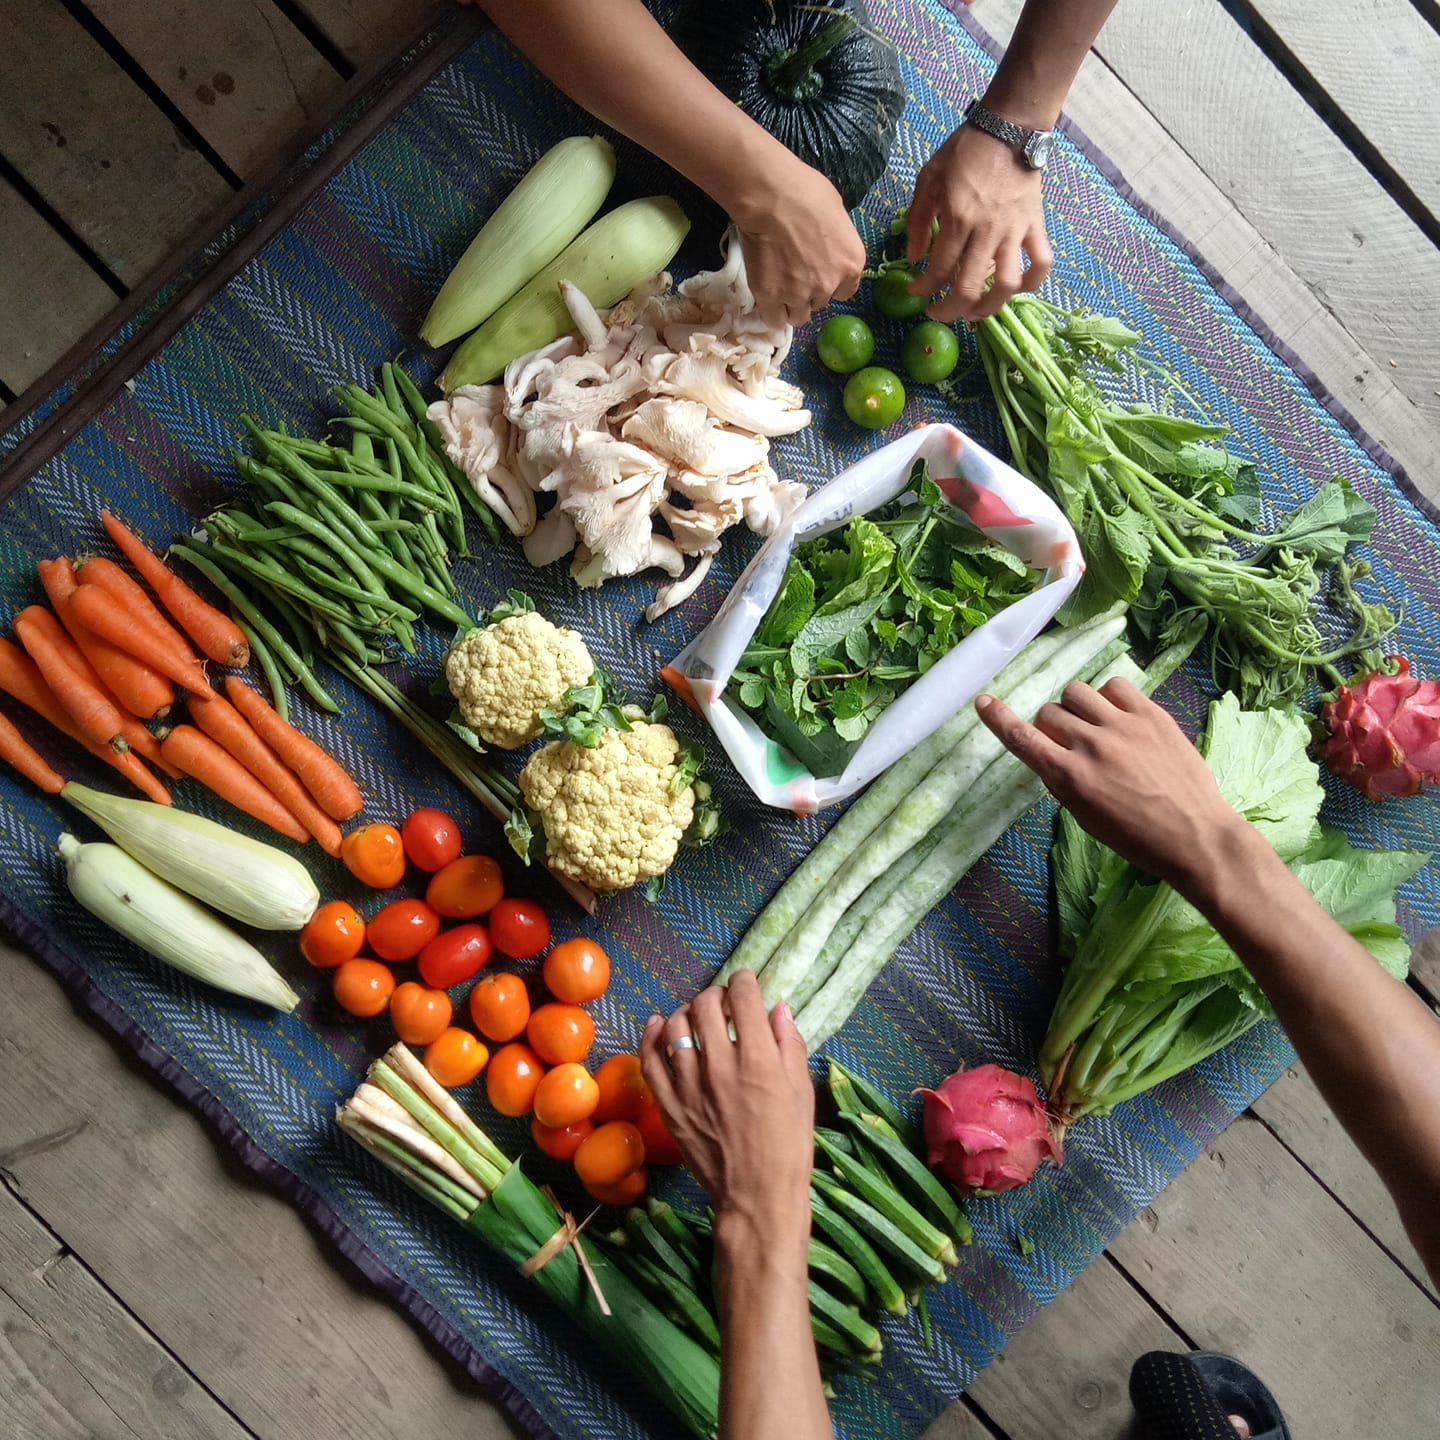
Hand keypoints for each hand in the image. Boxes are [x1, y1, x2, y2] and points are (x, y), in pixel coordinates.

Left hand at [640, 971, 813, 1232]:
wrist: (758, 1196)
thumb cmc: (789, 1145)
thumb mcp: (801, 1091)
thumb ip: (789, 1044)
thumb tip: (778, 1008)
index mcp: (757, 1060)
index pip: (743, 999)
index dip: (744, 981)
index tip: (746, 982)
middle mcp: (719, 1066)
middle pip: (706, 1006)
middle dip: (716, 995)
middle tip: (724, 1002)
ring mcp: (688, 1086)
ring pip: (674, 1026)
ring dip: (687, 1012)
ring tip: (696, 1016)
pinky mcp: (668, 1106)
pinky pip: (649, 1060)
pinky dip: (650, 1036)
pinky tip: (657, 1025)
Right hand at [718, 153, 864, 327]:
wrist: (771, 198)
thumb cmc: (806, 192)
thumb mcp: (837, 213)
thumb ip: (836, 241)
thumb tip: (827, 245)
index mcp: (852, 264)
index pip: (846, 291)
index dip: (831, 283)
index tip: (819, 273)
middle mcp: (830, 285)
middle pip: (821, 302)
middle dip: (810, 291)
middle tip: (794, 271)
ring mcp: (800, 294)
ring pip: (799, 316)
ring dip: (791, 305)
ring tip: (780, 286)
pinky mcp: (772, 298)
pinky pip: (775, 320)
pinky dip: (772, 313)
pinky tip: (768, 299)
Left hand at [906, 123, 1052, 321]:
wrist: (1008, 127)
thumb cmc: (964, 151)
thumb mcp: (928, 179)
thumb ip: (917, 221)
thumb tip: (913, 259)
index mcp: (958, 219)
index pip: (938, 270)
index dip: (922, 289)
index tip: (915, 291)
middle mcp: (987, 231)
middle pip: (969, 289)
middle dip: (949, 311)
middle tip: (938, 312)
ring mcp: (1014, 231)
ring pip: (1007, 285)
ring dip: (989, 307)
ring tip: (975, 312)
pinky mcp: (1035, 225)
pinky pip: (1041, 262)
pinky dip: (1033, 281)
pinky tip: (1017, 288)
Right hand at [975, 676, 1246, 893]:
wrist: (1196, 836)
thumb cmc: (1137, 838)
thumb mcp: (1086, 818)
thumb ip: (1063, 782)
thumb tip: (1052, 754)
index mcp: (1070, 777)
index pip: (1023, 738)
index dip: (998, 719)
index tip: (983, 702)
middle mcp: (1091, 745)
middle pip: (1049, 714)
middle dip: (1053, 728)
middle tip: (1072, 747)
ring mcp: (1122, 725)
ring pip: (1077, 692)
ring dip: (1076, 708)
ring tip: (1095, 726)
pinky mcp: (1151, 714)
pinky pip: (1113, 685)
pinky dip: (1108, 697)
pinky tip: (1118, 716)